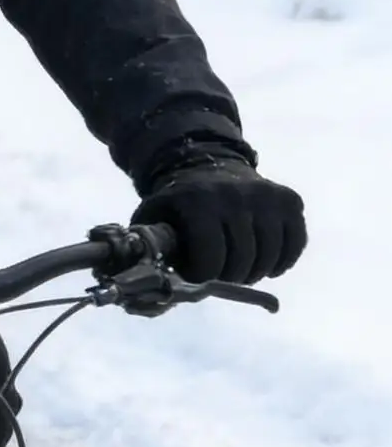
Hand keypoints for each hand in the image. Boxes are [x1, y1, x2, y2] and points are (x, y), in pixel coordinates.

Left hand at [132, 153, 305, 284]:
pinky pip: (295, 245)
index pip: (211, 261)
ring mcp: (266, 196)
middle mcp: (235, 195)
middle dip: (230, 277)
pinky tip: (265, 260)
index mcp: (198, 201)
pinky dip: (282, 261)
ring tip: (240, 267)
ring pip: (270, 258)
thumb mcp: (154, 217)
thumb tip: (152, 283)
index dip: (204, 275)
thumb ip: (152, 247)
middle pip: (243, 262)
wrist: (206, 163)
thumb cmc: (178, 202)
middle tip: (221, 273)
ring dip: (256, 272)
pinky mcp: (290, 200)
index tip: (197, 273)